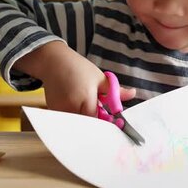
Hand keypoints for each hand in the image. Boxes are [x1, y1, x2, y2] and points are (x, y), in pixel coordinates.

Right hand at [13, 41, 135, 116]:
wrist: (54, 62)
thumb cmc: (79, 68)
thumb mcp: (100, 78)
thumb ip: (116, 91)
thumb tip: (133, 94)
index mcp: (86, 99)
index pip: (97, 122)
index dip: (105, 124)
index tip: (112, 123)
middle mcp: (71, 107)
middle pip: (87, 125)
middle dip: (95, 124)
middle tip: (101, 118)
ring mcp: (60, 111)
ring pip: (77, 124)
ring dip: (84, 121)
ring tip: (88, 109)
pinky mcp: (53, 112)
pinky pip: (67, 121)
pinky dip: (74, 118)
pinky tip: (77, 108)